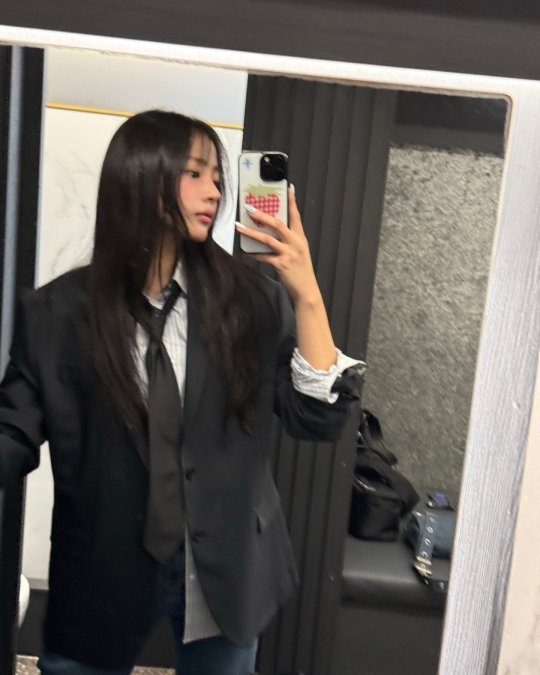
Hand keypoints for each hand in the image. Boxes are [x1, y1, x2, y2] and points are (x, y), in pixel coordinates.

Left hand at [236, 185, 319, 304]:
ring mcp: (289, 253)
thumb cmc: (301, 271)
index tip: (288, 187)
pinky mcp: (281, 264)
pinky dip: (253, 253)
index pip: (296, 215)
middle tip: (249, 208)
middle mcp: (296, 243)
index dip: (292, 201)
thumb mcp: (299, 252)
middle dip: (261, 214)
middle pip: (277, 223)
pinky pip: (263, 256)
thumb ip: (288, 241)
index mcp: (300, 238)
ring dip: (250, 232)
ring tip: (238, 227)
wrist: (306, 290)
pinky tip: (245, 251)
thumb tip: (270, 232)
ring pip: (267, 239)